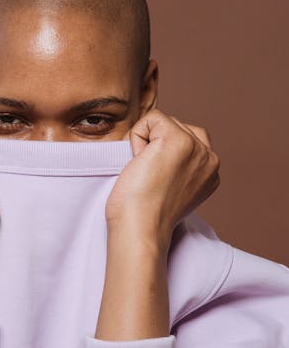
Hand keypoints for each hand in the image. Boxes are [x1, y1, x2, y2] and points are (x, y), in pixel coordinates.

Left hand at [105, 108, 219, 245]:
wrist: (140, 229)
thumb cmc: (144, 214)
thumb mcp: (172, 187)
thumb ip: (178, 166)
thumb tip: (158, 148)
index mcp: (211, 171)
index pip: (188, 138)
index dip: (163, 154)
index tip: (159, 183)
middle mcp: (210, 158)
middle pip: (177, 125)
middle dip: (156, 145)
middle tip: (151, 177)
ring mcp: (196, 148)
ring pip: (164, 121)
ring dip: (146, 142)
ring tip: (146, 171)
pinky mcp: (177, 140)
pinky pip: (151, 118)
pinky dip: (137, 137)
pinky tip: (140, 163)